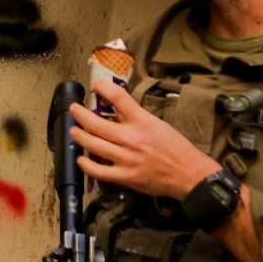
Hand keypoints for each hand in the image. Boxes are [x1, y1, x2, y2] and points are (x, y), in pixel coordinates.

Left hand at [69, 81, 220, 200]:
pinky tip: (81, 158)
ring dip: (79, 136)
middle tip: (74, 110)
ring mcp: (126, 158)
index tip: (96, 85)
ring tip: (74, 130)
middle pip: (97, 123)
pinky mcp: (125, 176)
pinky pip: (99, 171)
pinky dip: (86, 164)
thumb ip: (135, 117)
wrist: (188, 174)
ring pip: (93, 145)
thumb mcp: (157, 124)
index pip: (118, 97)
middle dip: (80, 114)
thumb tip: (115, 112)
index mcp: (142, 121)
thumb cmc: (175, 147)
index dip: (103, 87)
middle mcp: (131, 138)